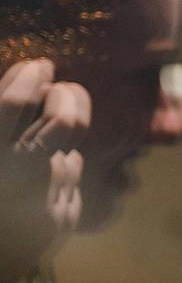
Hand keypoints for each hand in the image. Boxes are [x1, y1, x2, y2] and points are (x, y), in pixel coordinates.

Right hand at [0, 58, 91, 236]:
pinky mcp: (65, 217)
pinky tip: (43, 168)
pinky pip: (71, 178)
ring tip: (51, 121)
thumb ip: (4, 121)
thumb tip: (26, 78)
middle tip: (59, 85)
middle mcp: (19, 176)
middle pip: (65, 120)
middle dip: (68, 96)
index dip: (28, 76)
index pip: (12, 102)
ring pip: (73, 147)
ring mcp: (47, 199)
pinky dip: (60, 165)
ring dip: (66, 131)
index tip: (38, 65)